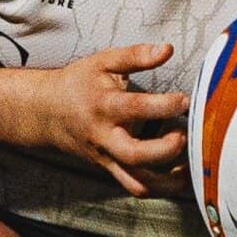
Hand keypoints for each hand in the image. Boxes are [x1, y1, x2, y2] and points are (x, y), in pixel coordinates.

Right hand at [15, 43, 188, 198]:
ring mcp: (108, 158)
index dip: (164, 105)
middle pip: (135, 155)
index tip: (184, 100)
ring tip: (189, 161)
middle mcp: (105, 137)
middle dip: (166, 149)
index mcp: (104, 106)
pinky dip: (162, 187)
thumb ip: (136, 55)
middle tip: (183, 134)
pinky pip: (137, 187)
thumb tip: (167, 50)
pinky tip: (179, 172)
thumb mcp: (102, 62)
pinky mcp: (111, 170)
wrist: (47, 112)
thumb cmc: (78, 84)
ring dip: (168, 180)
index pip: (136, 108)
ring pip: (137, 183)